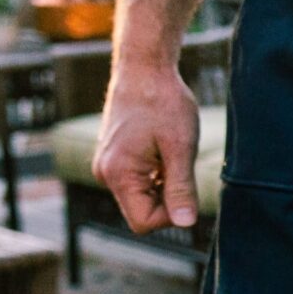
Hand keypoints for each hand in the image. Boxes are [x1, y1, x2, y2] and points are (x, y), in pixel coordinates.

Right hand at [93, 60, 202, 231]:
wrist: (144, 68)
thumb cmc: (163, 102)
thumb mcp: (180, 147)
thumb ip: (181, 188)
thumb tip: (186, 224)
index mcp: (118, 174)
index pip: (144, 222)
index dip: (172, 214)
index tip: (187, 186)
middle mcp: (105, 174)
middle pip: (142, 212)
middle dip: (168, 197)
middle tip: (180, 163)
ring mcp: (107, 165)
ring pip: (143, 196)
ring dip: (164, 183)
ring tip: (171, 151)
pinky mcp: (114, 157)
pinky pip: (139, 181)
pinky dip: (157, 173)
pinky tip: (164, 149)